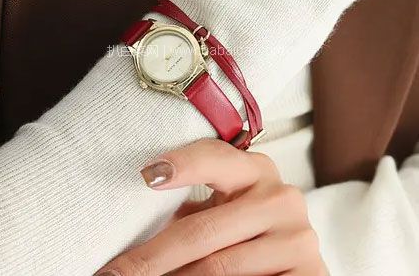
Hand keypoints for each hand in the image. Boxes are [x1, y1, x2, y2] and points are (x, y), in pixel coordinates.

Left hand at [96, 139, 326, 275]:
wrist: (291, 261)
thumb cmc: (244, 230)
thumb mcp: (224, 209)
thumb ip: (196, 207)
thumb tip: (138, 211)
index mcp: (256, 169)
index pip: (215, 158)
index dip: (183, 165)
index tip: (148, 176)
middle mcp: (281, 196)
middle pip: (202, 229)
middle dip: (151, 257)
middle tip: (111, 274)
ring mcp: (298, 235)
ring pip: (216, 266)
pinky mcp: (309, 271)